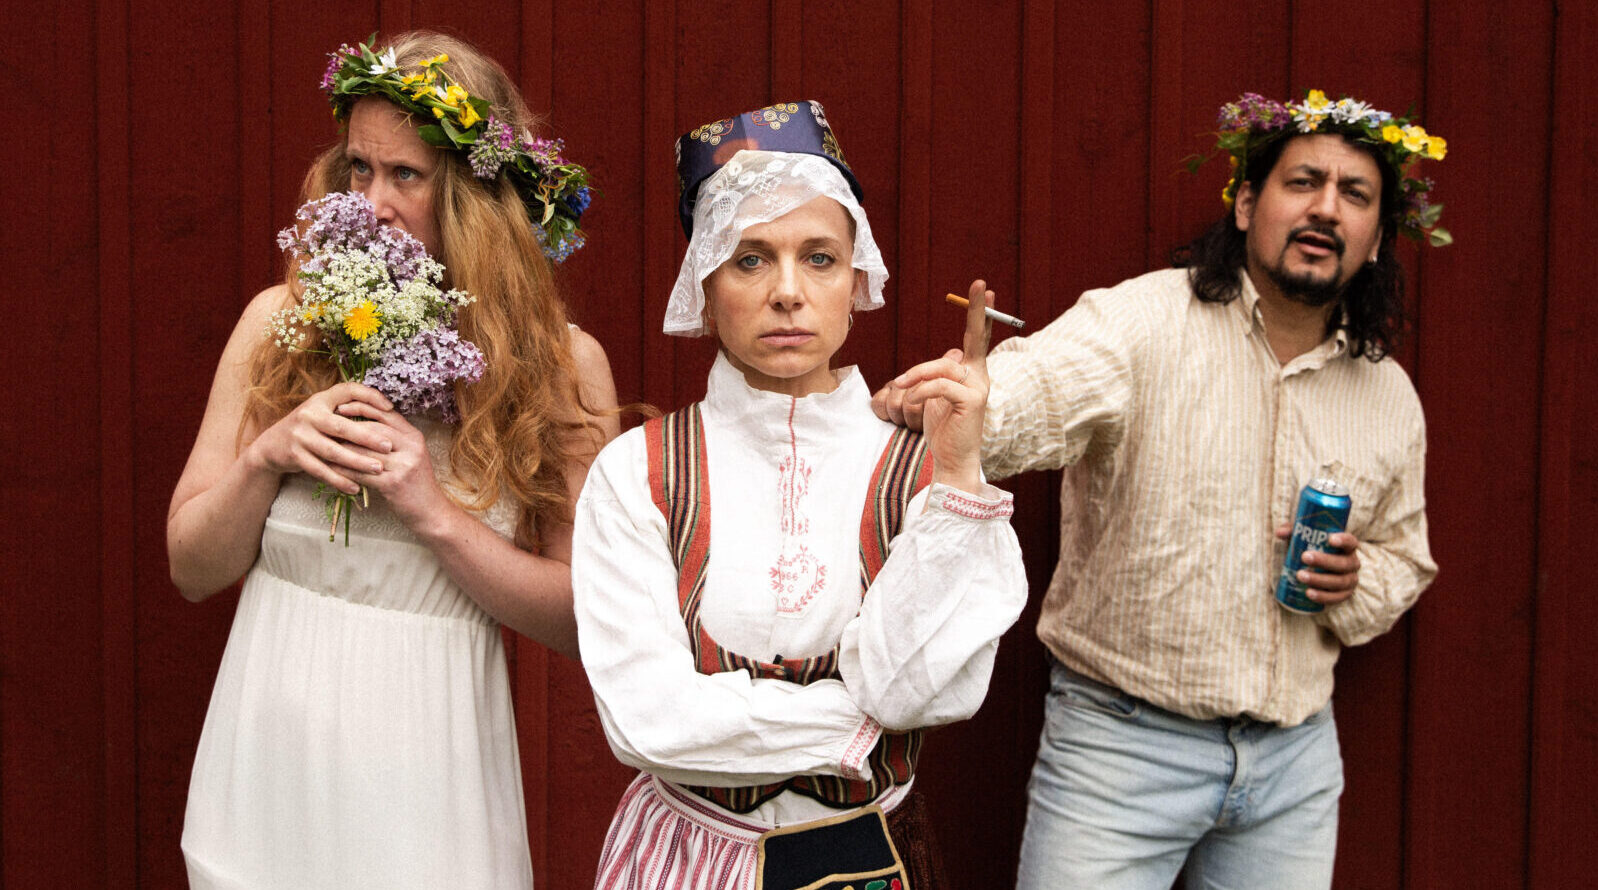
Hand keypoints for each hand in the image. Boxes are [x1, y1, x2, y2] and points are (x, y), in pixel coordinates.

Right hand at [246, 382, 395, 493]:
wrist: (271, 445)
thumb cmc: (309, 427)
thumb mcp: (323, 411)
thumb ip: (346, 409)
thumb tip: (386, 410)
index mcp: (320, 400)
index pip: (348, 390)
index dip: (370, 396)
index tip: (390, 407)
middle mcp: (309, 415)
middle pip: (342, 426)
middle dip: (368, 437)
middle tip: (389, 446)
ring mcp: (300, 436)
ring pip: (333, 451)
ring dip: (357, 462)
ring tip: (378, 469)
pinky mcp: (295, 456)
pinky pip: (321, 470)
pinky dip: (339, 479)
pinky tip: (355, 487)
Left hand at [334, 400, 453, 532]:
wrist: (431, 511)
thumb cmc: (416, 483)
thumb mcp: (410, 455)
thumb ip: (393, 439)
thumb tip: (361, 424)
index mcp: (414, 436)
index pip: (385, 413)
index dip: (361, 407)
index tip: (339, 407)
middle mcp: (411, 447)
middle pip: (373, 429)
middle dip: (346, 429)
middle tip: (326, 428)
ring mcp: (404, 465)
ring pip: (363, 451)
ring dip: (340, 450)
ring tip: (324, 448)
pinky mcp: (393, 484)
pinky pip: (361, 473)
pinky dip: (344, 471)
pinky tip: (331, 470)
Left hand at [886, 279, 994, 492]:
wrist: (951, 460)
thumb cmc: (943, 430)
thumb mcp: (937, 397)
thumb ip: (940, 376)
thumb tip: (945, 357)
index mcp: (973, 373)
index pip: (978, 338)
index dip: (981, 314)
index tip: (985, 289)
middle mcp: (981, 376)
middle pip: (977, 337)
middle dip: (979, 310)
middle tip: (981, 285)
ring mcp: (979, 388)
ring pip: (944, 366)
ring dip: (917, 374)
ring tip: (901, 386)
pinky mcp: (972, 402)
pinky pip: (940, 386)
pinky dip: (921, 392)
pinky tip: (913, 401)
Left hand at [1275, 524, 1362, 605]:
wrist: (1319, 570)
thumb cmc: (1313, 549)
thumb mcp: (1304, 538)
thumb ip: (1293, 532)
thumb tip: (1280, 533)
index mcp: (1347, 547)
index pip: (1351, 541)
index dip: (1344, 540)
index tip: (1330, 539)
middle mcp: (1352, 563)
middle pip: (1344, 563)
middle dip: (1324, 561)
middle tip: (1304, 557)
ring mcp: (1350, 580)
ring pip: (1340, 581)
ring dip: (1320, 580)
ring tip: (1300, 576)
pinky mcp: (1345, 594)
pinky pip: (1337, 598)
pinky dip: (1323, 596)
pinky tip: (1309, 593)